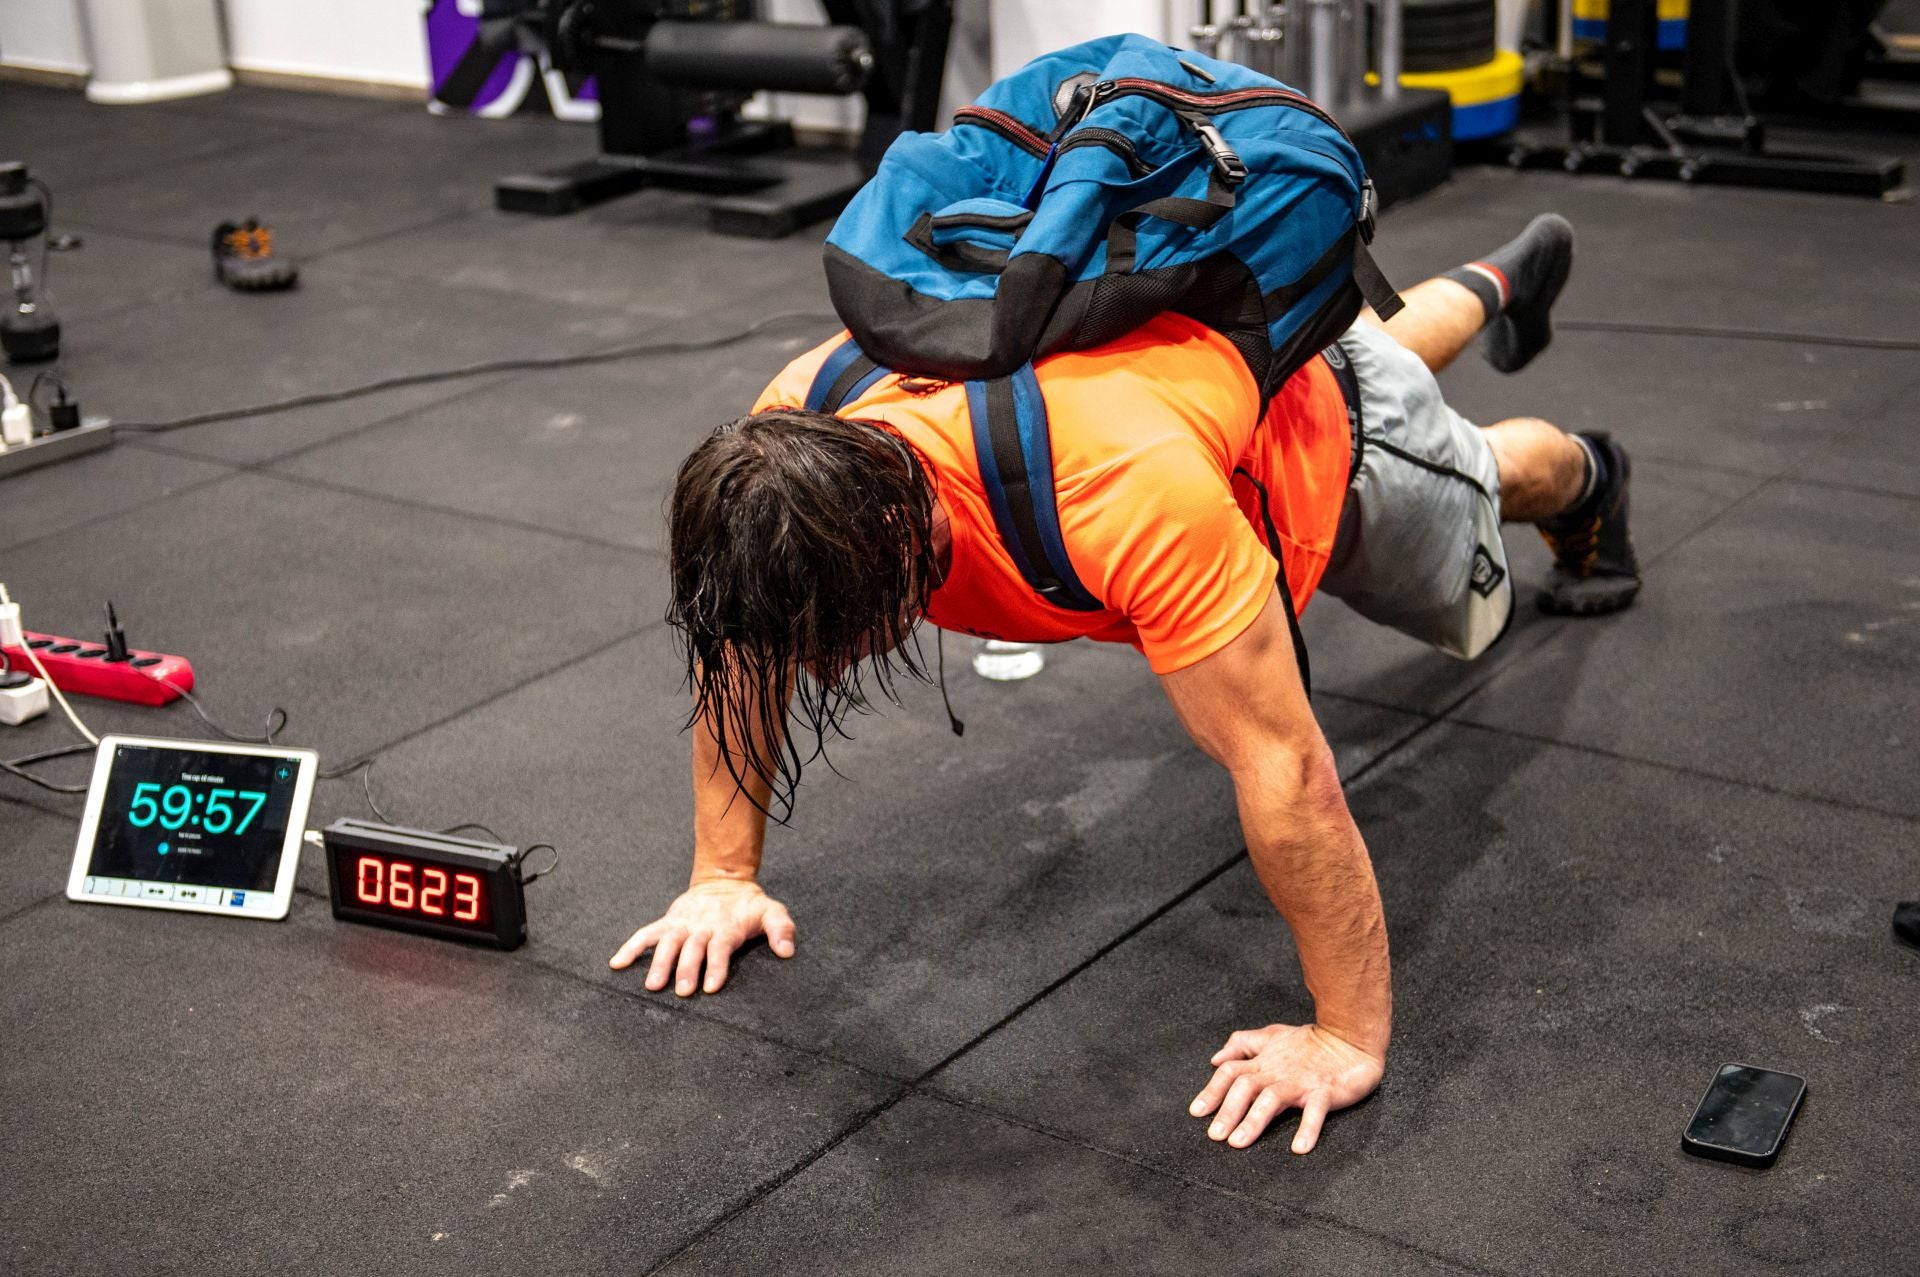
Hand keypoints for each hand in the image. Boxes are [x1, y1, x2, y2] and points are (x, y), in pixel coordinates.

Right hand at [608, 879, 795, 996]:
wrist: (724, 881)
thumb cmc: (749, 905)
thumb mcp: (771, 911)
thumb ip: (781, 929)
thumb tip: (787, 952)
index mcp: (725, 927)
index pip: (720, 948)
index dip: (716, 966)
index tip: (711, 987)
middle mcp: (701, 927)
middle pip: (691, 948)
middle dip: (685, 969)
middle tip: (680, 991)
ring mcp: (681, 924)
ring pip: (667, 943)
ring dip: (659, 963)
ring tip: (651, 986)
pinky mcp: (668, 922)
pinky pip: (645, 934)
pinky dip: (630, 947)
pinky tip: (616, 964)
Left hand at [1188, 1023, 1384, 1152]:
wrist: (1350, 1037)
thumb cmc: (1310, 1041)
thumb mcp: (1272, 1036)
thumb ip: (1243, 1044)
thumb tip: (1216, 1058)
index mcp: (1264, 1061)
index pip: (1231, 1072)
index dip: (1212, 1091)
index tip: (1196, 1112)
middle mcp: (1278, 1072)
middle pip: (1245, 1087)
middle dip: (1227, 1111)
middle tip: (1215, 1136)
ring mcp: (1301, 1082)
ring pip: (1272, 1099)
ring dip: (1254, 1121)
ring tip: (1239, 1142)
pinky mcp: (1326, 1091)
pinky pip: (1315, 1111)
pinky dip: (1307, 1129)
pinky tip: (1298, 1148)